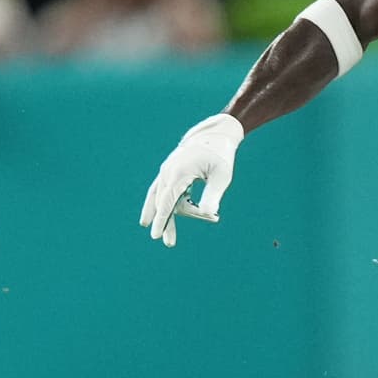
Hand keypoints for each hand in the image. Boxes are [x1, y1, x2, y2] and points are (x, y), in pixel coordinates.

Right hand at [140, 113, 243, 246]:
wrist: (215, 134)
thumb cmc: (221, 155)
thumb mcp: (222, 176)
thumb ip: (214, 195)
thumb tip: (210, 213)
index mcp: (179, 173)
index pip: (166, 201)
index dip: (161, 219)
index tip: (156, 235)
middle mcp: (168, 172)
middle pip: (164, 203)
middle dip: (166, 223)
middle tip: (169, 243)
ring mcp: (167, 172)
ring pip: (162, 198)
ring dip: (172, 214)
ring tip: (178, 232)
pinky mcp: (171, 173)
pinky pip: (165, 192)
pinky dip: (169, 204)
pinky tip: (168, 218)